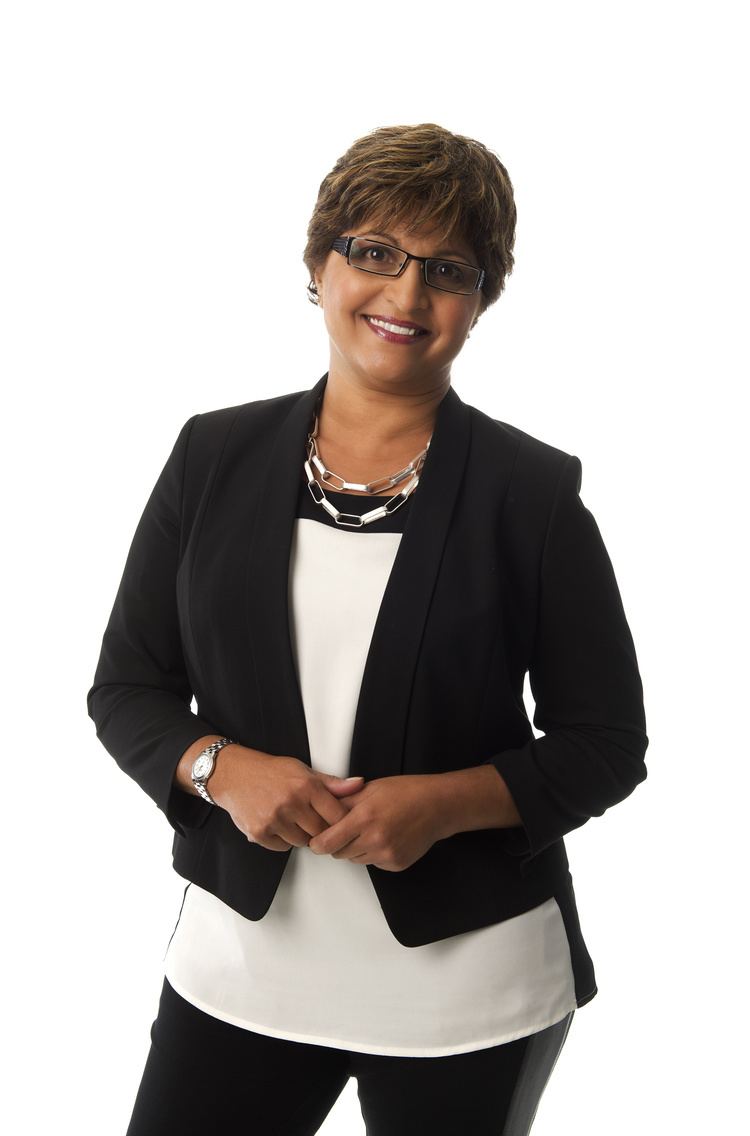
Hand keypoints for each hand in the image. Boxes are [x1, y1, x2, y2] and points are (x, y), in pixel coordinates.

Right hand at [210, 745, 366, 852]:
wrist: (234, 775)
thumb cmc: (270, 772)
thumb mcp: (303, 770)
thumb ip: (332, 783)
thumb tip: (358, 785)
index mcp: (306, 786)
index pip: (337, 816)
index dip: (341, 822)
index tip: (339, 822)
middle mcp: (291, 803)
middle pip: (321, 833)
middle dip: (321, 830)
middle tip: (314, 820)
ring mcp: (275, 819)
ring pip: (302, 842)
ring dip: (302, 835)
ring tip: (294, 819)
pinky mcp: (260, 832)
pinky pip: (283, 847)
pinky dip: (283, 840)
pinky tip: (279, 825)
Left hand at [306, 774, 445, 871]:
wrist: (438, 807)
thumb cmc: (406, 792)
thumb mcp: (370, 788)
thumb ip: (343, 801)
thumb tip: (320, 810)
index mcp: (364, 818)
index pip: (326, 843)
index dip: (317, 842)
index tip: (316, 839)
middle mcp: (374, 840)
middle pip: (338, 854)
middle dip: (337, 843)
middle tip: (346, 829)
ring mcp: (386, 855)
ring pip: (355, 859)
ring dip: (355, 849)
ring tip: (369, 830)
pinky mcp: (395, 864)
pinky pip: (372, 863)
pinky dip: (372, 853)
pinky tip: (384, 837)